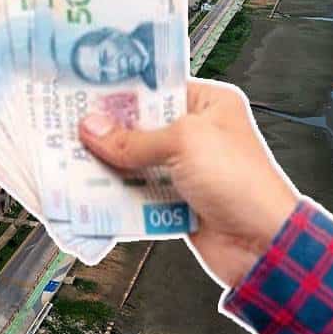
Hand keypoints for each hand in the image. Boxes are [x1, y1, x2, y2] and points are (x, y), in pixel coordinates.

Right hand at [78, 78, 298, 287]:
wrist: (262, 245)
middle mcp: (196, 134)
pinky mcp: (175, 201)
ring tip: (72, 158)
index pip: (155, 88)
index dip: (121, 92)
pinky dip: (117, 193)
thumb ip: (134, 139)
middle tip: (70, 126)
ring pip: (134, 161)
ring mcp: (185, 169)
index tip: (86, 92)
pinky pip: (137, 193)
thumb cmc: (243, 183)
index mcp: (209, 105)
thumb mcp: (184, 144)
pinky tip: (92, 190)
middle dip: (107, 130)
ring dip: (108, 164)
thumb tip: (94, 129)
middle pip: (139, 126)